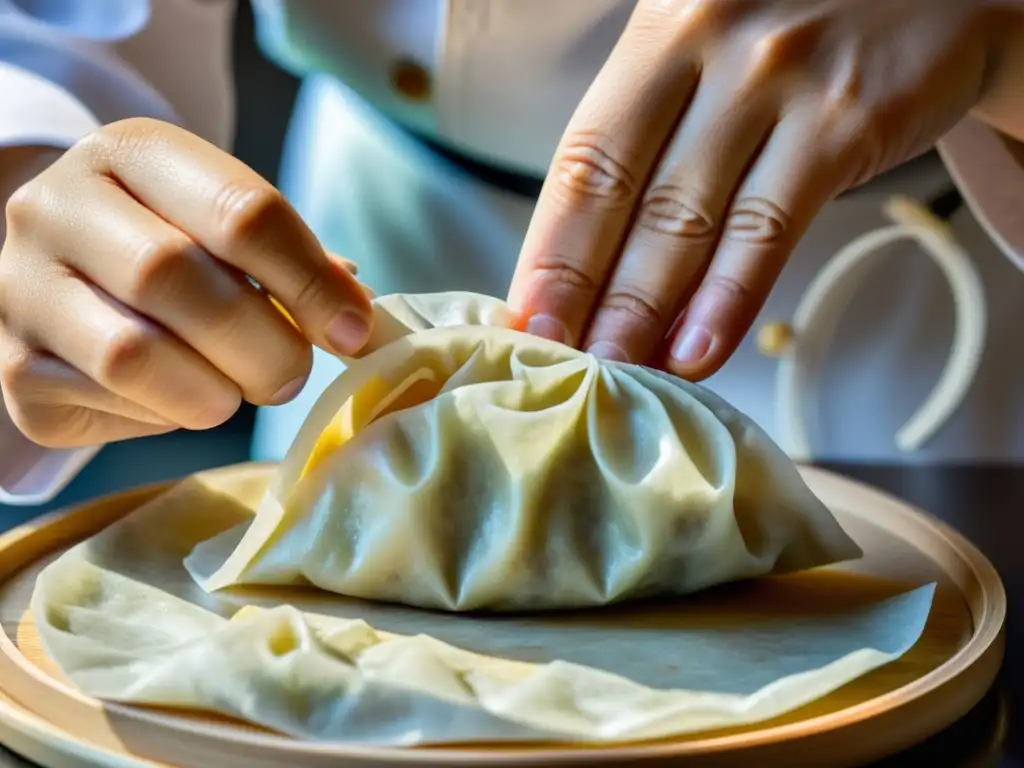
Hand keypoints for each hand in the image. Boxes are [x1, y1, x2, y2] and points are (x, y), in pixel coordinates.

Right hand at [0, 119, 371, 447]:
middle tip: (292, 374)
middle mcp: (58, 206)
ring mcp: (21, 287)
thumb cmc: (174, 245)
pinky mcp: (13, 368)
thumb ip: (295, 262)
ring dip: (214, 390)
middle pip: (176, 277)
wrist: (70, 273)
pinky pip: (108, 404)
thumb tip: (355, 316)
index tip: (353, 332)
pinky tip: (178, 397)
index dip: (310, 281)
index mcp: (132, 152)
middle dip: (262, 343)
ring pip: (133, 354)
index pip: (239, 210)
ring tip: (238, 390)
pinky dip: (166, 414)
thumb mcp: (230, 228)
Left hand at [509, 0, 998, 378]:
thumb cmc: (803, 35)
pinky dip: (729, 299)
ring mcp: (777, 77)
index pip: (584, 158)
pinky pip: (770, 227)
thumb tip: (599, 260)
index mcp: (658, 32)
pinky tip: (698, 352)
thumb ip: (657, 134)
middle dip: (583, 293)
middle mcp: (707, 43)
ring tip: (616, 373)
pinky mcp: (844, 118)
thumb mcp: (711, 54)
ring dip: (644, 311)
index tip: (526, 320)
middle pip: (624, 193)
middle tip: (558, 364)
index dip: (550, 248)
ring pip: (689, 220)